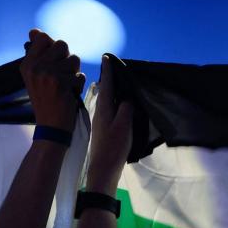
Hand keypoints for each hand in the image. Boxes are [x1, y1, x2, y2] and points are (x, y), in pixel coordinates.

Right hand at [19, 29, 84, 132]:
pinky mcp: (61, 83)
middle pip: (62, 45)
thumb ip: (38, 53)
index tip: (52, 63)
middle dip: (67, 59)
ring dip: (74, 73)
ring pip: (74, 59)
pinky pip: (80, 75)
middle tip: (61, 76)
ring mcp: (47, 75)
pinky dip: (78, 86)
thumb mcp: (36, 76)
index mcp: (26, 64)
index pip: (44, 37)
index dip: (54, 48)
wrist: (50, 127)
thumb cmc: (46, 100)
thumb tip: (34, 30)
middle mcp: (35, 67)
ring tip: (65, 86)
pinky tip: (68, 95)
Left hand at [86, 56, 132, 194]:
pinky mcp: (103, 130)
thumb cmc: (113, 148)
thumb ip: (126, 109)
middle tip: (113, 64)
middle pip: (105, 90)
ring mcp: (101, 121)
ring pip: (106, 99)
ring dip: (110, 89)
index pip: (106, 85)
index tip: (107, 57)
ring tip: (116, 79)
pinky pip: (109, 108)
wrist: (102, 170)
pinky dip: (113, 101)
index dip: (108, 71)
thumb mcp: (123, 126)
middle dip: (108, 77)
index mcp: (104, 109)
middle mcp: (101, 113)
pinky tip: (117, 102)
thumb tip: (127, 98)